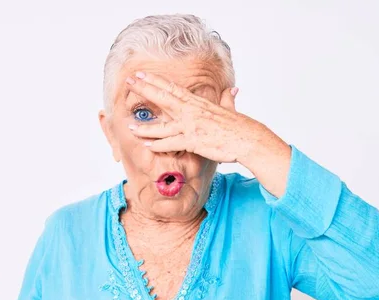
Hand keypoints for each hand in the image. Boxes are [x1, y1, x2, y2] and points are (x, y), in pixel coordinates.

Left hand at [125, 70, 277, 167]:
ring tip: (129, 126)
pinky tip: (147, 145)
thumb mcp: (231, 109)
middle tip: (129, 82)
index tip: (142, 75)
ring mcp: (191, 126)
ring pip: (162, 126)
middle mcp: (191, 112)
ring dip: (145, 126)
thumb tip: (232, 90)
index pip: (173, 88)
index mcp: (198, 103)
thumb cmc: (240, 127)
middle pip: (164, 98)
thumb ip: (227, 99)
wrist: (248, 139)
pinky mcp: (193, 141)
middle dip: (145, 90)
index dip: (156, 81)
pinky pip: (171, 143)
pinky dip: (158, 145)